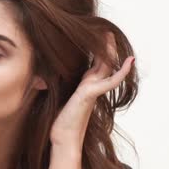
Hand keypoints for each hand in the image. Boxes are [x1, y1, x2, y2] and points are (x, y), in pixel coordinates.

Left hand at [49, 32, 134, 148]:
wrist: (62, 139)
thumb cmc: (59, 121)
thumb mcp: (56, 96)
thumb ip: (54, 85)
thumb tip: (40, 77)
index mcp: (84, 86)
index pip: (94, 64)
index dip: (96, 50)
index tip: (94, 36)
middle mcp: (91, 86)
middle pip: (103, 62)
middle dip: (105, 46)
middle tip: (105, 30)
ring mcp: (93, 90)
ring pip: (107, 67)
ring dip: (110, 51)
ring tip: (110, 36)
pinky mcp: (90, 95)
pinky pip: (110, 81)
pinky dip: (120, 72)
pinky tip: (129, 62)